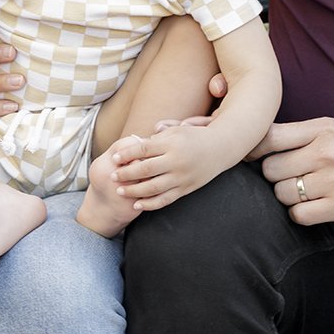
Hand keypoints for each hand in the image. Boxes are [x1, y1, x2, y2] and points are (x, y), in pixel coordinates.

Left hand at [101, 124, 233, 211]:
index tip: (114, 157)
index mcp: (171, 143)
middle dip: (126, 173)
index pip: (143, 149)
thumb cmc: (194, 137)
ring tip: (119, 191)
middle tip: (112, 175)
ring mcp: (181, 176)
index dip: (126, 154)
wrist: (220, 149)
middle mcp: (176, 160)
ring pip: (153, 187)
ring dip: (133, 190)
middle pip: (145, 169)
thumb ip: (156, 135)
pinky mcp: (186, 189)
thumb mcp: (177, 129)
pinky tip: (137, 204)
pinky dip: (150, 203)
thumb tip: (136, 140)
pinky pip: (165, 199)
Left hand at [253, 118, 333, 223]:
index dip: (253, 149)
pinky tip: (312, 207)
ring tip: (304, 192)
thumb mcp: (333, 129)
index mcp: (321, 129)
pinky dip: (300, 214)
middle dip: (274, 176)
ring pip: (283, 193)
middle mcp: (327, 152)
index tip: (251, 157)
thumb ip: (299, 135)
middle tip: (289, 177)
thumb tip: (255, 144)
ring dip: (287, 196)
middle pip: (271, 169)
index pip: (269, 137)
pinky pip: (299, 215)